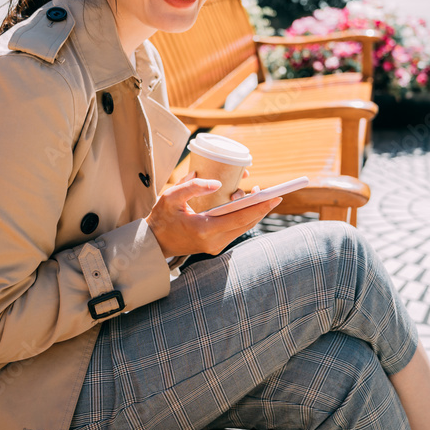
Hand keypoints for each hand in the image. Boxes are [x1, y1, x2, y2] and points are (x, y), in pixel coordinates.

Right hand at [145, 171, 280, 258]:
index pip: (240, 218)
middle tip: (273, 193)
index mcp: (204, 229)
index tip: (275, 196)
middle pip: (246, 224)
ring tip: (259, 196)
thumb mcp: (170, 197)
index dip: (259, 206)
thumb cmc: (162, 218)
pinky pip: (236, 231)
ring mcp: (215, 247)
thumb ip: (192, 187)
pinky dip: (244, 218)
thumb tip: (217, 182)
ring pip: (243, 228)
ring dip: (254, 213)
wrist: (154, 243)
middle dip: (261, 208)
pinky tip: (247, 206)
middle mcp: (213, 242)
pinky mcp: (215, 247)